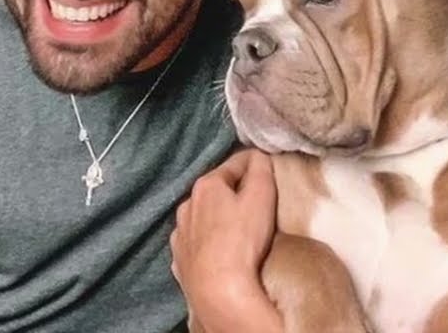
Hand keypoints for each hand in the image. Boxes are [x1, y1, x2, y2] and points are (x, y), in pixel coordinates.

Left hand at [171, 148, 281, 332]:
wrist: (217, 291)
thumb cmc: (242, 240)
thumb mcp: (261, 196)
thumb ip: (261, 169)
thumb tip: (257, 156)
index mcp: (206, 186)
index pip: (235, 163)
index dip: (255, 163)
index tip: (268, 167)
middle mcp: (186, 206)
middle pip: (216, 190)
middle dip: (234, 191)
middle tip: (257, 201)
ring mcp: (180, 235)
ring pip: (203, 216)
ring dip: (218, 216)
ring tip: (237, 228)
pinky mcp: (179, 261)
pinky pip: (195, 242)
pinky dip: (207, 241)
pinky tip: (218, 251)